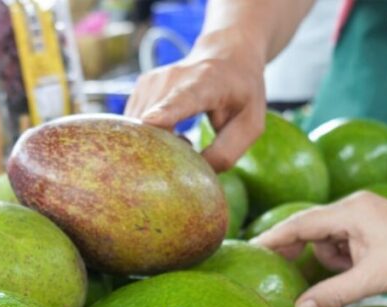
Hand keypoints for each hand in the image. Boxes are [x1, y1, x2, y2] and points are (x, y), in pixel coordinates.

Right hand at [124, 30, 265, 170]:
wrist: (227, 52)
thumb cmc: (242, 92)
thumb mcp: (251, 124)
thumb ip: (226, 153)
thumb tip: (192, 174)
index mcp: (206, 83)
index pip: (182, 98)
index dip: (166, 112)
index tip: (151, 121)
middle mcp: (173, 78)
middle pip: (153, 124)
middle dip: (160, 150)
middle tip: (188, 148)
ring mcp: (151, 82)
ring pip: (140, 129)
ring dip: (157, 145)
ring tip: (183, 137)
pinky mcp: (139, 90)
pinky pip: (135, 126)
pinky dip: (150, 138)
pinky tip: (171, 131)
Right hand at [252, 192, 386, 306]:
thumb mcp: (372, 280)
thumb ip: (333, 294)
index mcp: (351, 211)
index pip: (300, 223)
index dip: (272, 238)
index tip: (248, 249)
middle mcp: (354, 206)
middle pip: (310, 228)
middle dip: (297, 252)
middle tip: (276, 273)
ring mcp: (364, 214)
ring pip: (328, 239)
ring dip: (330, 260)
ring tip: (354, 276)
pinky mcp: (372, 225)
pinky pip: (344, 241)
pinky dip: (344, 258)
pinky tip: (361, 271)